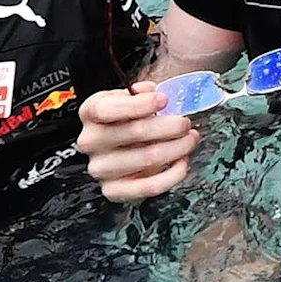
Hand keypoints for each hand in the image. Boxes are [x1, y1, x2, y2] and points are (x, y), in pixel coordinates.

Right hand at [77, 81, 202, 201]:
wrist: (122, 147)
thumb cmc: (128, 119)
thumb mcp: (131, 96)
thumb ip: (142, 91)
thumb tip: (150, 91)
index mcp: (91, 113)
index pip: (108, 109)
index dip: (140, 104)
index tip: (164, 100)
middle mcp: (91, 141)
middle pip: (136, 131)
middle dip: (171, 125)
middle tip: (185, 123)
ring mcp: (101, 168)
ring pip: (148, 158)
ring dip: (178, 147)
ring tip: (189, 139)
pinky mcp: (114, 190)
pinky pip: (149, 186)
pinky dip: (173, 174)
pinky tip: (182, 161)